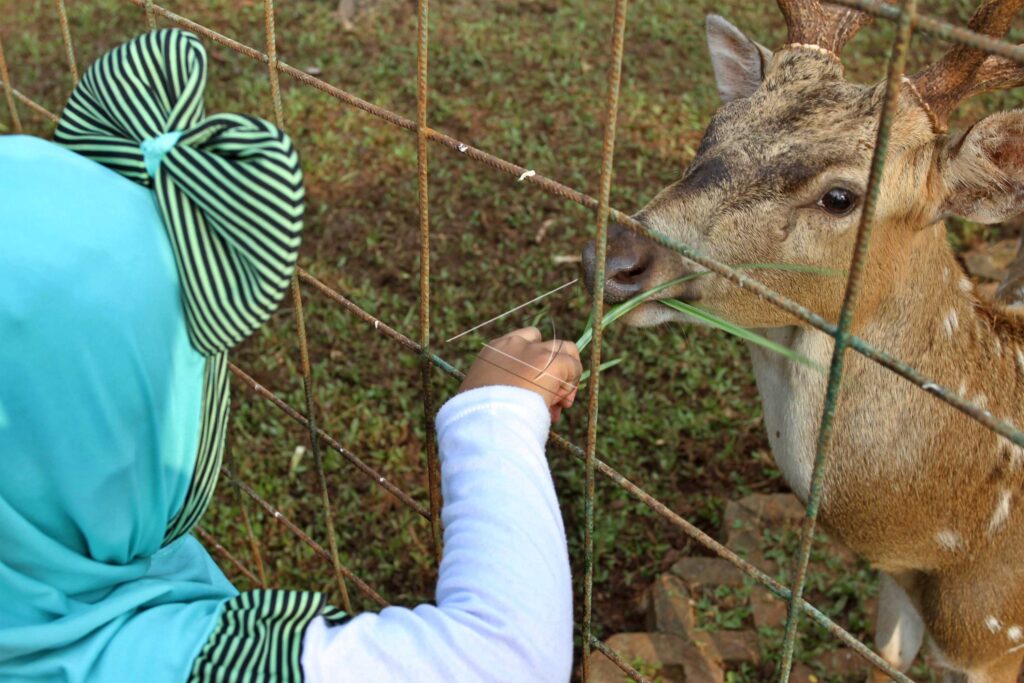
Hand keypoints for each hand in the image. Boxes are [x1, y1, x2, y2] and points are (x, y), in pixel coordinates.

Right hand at [459, 327, 582, 421]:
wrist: (486, 419)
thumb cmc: (478, 413)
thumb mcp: (481, 391)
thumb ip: (500, 385)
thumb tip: (518, 396)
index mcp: (496, 349)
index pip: (524, 342)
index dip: (534, 363)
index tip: (534, 386)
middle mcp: (516, 344)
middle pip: (548, 343)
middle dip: (554, 367)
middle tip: (553, 397)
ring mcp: (536, 352)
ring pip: (566, 349)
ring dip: (567, 373)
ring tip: (561, 402)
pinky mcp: (553, 363)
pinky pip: (574, 367)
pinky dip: (572, 385)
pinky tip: (562, 404)